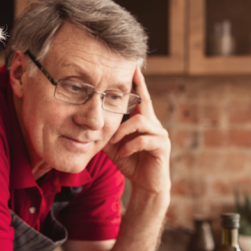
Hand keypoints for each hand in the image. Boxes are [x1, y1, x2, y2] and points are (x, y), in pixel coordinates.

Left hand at [103, 66, 170, 196]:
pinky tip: (123, 153)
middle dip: (137, 88)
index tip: (133, 65)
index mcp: (143, 121)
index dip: (137, 82)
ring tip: (115, 142)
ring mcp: (160, 134)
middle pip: (145, 101)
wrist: (146, 184)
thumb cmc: (131, 162)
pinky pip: (144, 139)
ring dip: (123, 131)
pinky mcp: (162, 146)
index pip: (140, 97)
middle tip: (130, 73)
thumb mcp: (114, 145)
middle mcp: (154, 124)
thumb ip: (106, 132)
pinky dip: (130, 146)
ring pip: (140, 121)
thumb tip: (89, 123)